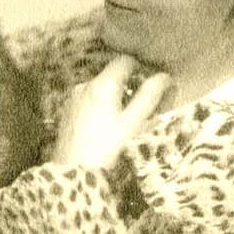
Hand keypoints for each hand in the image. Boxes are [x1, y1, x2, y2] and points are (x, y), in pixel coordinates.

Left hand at [53, 57, 170, 169]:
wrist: (73, 172)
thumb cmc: (106, 149)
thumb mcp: (133, 123)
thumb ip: (150, 97)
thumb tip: (165, 77)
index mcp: (102, 84)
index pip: (125, 61)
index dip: (141, 69)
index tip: (151, 84)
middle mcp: (85, 85)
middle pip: (112, 75)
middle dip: (129, 86)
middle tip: (143, 106)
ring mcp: (73, 98)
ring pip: (101, 89)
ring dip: (116, 98)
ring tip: (126, 121)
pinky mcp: (68, 112)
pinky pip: (89, 101)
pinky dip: (101, 107)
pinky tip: (107, 128)